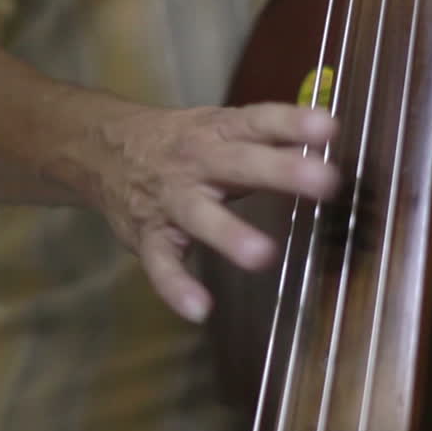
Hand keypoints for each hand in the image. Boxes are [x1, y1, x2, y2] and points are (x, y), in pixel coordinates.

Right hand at [85, 104, 339, 322]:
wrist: (101, 150)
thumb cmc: (181, 143)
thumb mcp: (220, 128)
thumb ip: (270, 138)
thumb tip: (329, 138)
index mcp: (218, 130)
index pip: (259, 120)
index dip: (294, 122)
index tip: (330, 128)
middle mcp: (195, 162)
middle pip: (240, 164)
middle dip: (282, 172)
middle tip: (327, 183)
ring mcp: (169, 200)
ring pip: (199, 215)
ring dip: (230, 234)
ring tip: (263, 256)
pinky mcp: (148, 237)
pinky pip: (162, 265)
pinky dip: (177, 288)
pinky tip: (200, 310)